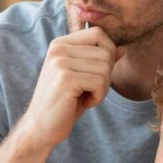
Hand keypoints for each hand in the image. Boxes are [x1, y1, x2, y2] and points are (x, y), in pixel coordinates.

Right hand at [19, 26, 119, 148]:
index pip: (98, 33)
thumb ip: (100, 62)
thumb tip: (122, 49)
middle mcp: (59, 48)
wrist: (40, 128)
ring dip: (102, 88)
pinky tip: (83, 103)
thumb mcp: (84, 79)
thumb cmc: (64, 104)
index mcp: (61, 44)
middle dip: (106, 75)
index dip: (107, 54)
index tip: (95, 75)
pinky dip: (98, 97)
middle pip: (106, 51)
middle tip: (89, 91)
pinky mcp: (66, 78)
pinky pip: (100, 82)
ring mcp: (61, 62)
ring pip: (106, 67)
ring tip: (84, 97)